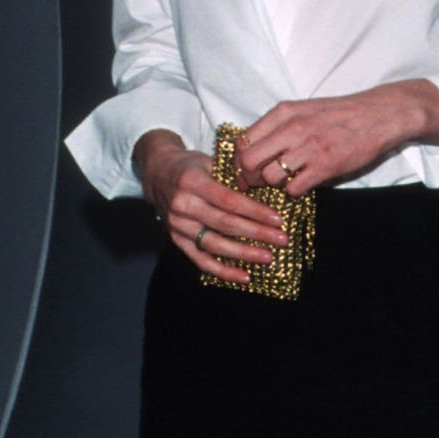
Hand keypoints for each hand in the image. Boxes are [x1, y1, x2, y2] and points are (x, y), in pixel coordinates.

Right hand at [132, 131, 283, 284]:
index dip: (255, 212)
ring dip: (244, 254)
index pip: (229, 200)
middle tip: (282, 240)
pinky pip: (200, 260)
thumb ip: (233, 176)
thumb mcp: (209, 161)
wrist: (157, 172)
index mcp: (192, 182)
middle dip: (257, 234)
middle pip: (225, 224)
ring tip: (268, 258)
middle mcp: (182, 205)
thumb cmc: (190, 166)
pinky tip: (244, 276)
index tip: (278, 220)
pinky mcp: (176, 240)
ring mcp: (177, 225)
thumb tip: (266, 189)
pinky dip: (223, 271)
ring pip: (215, 245)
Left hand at [236, 83, 438, 195]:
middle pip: (248, 162)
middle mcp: (291, 128)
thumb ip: (278, 126)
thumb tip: (252, 149)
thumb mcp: (303, 110)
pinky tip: (303, 183)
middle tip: (258, 184)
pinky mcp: (325, 166)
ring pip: (269, 178)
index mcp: (283, 113)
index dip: (238, 161)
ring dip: (273, 186)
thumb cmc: (340, 114)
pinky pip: (294, 188)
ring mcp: (308, 148)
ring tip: (285, 182)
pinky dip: (294, 191)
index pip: (242, 141)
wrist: (379, 115)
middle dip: (248, 178)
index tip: (244, 171)